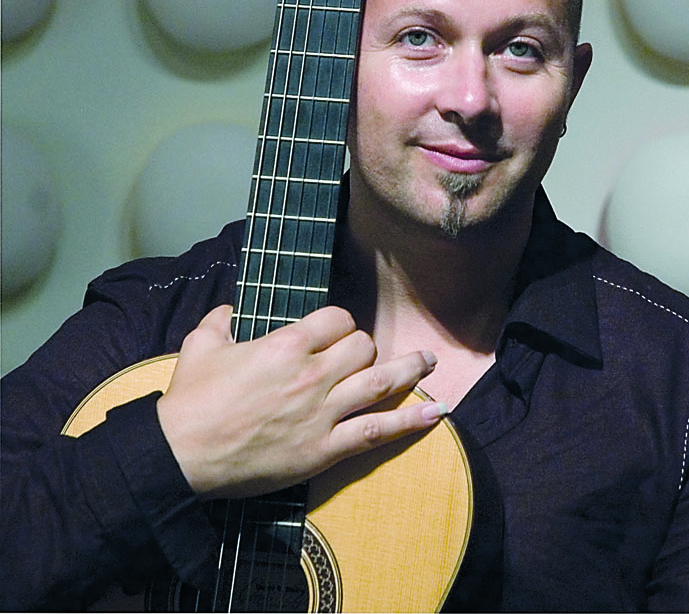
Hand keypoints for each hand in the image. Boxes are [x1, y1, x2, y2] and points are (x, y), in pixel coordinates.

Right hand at [156, 304, 443, 498]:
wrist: (180, 455)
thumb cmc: (191, 400)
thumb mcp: (200, 346)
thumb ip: (221, 319)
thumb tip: (230, 307)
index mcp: (287, 345)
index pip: (337, 319)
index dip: (339, 323)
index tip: (335, 331)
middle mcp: (312, 375)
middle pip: (362, 347)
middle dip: (365, 347)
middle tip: (364, 354)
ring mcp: (322, 413)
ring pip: (380, 382)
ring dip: (409, 369)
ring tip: (428, 360)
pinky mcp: (323, 449)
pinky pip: (376, 432)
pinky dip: (409, 422)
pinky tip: (435, 413)